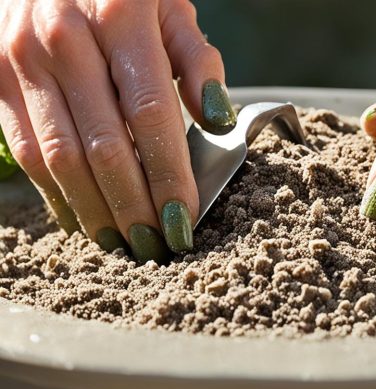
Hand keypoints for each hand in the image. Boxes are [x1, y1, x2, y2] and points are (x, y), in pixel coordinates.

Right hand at [0, 0, 235, 262]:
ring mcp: (21, 58)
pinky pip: (27, 150)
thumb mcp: (171, 8)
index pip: (151, 115)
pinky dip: (57, 193)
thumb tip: (219, 122)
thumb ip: (199, 62)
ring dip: (96, 210)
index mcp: (120, 17)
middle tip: (158, 245)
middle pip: (105, 146)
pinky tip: (84, 216)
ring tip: (124, 243)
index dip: (169, 175)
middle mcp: (64, 38)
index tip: (185, 219)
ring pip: (61, 158)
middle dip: (135, 206)